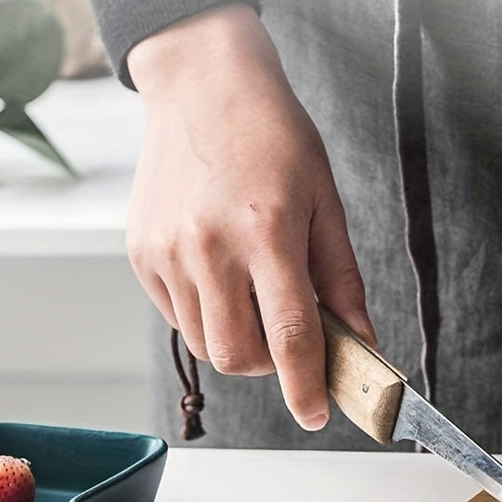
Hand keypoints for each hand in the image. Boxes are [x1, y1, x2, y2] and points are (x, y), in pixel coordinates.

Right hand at [125, 4, 374, 430]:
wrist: (201, 85)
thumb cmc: (272, 137)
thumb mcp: (324, 201)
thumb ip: (341, 280)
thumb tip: (359, 340)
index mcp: (266, 232)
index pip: (291, 336)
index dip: (306, 386)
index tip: (316, 415)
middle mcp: (209, 247)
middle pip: (241, 356)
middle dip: (271, 364)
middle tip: (286, 331)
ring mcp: (167, 253)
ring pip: (207, 345)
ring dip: (238, 340)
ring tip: (250, 292)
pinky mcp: (141, 254)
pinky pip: (178, 318)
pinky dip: (206, 316)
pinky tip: (218, 273)